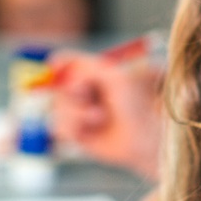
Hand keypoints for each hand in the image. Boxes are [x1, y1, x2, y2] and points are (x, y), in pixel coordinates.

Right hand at [49, 51, 164, 181]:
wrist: (146, 138)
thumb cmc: (137, 105)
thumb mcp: (114, 77)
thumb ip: (85, 67)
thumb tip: (55, 65)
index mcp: (97, 74)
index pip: (70, 62)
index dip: (59, 62)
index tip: (54, 65)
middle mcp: (87, 92)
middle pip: (59, 85)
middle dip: (73, 91)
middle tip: (90, 98)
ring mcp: (81, 113)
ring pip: (57, 107)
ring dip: (76, 112)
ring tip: (99, 117)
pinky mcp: (78, 134)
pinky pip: (59, 127)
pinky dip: (73, 127)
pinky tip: (90, 130)